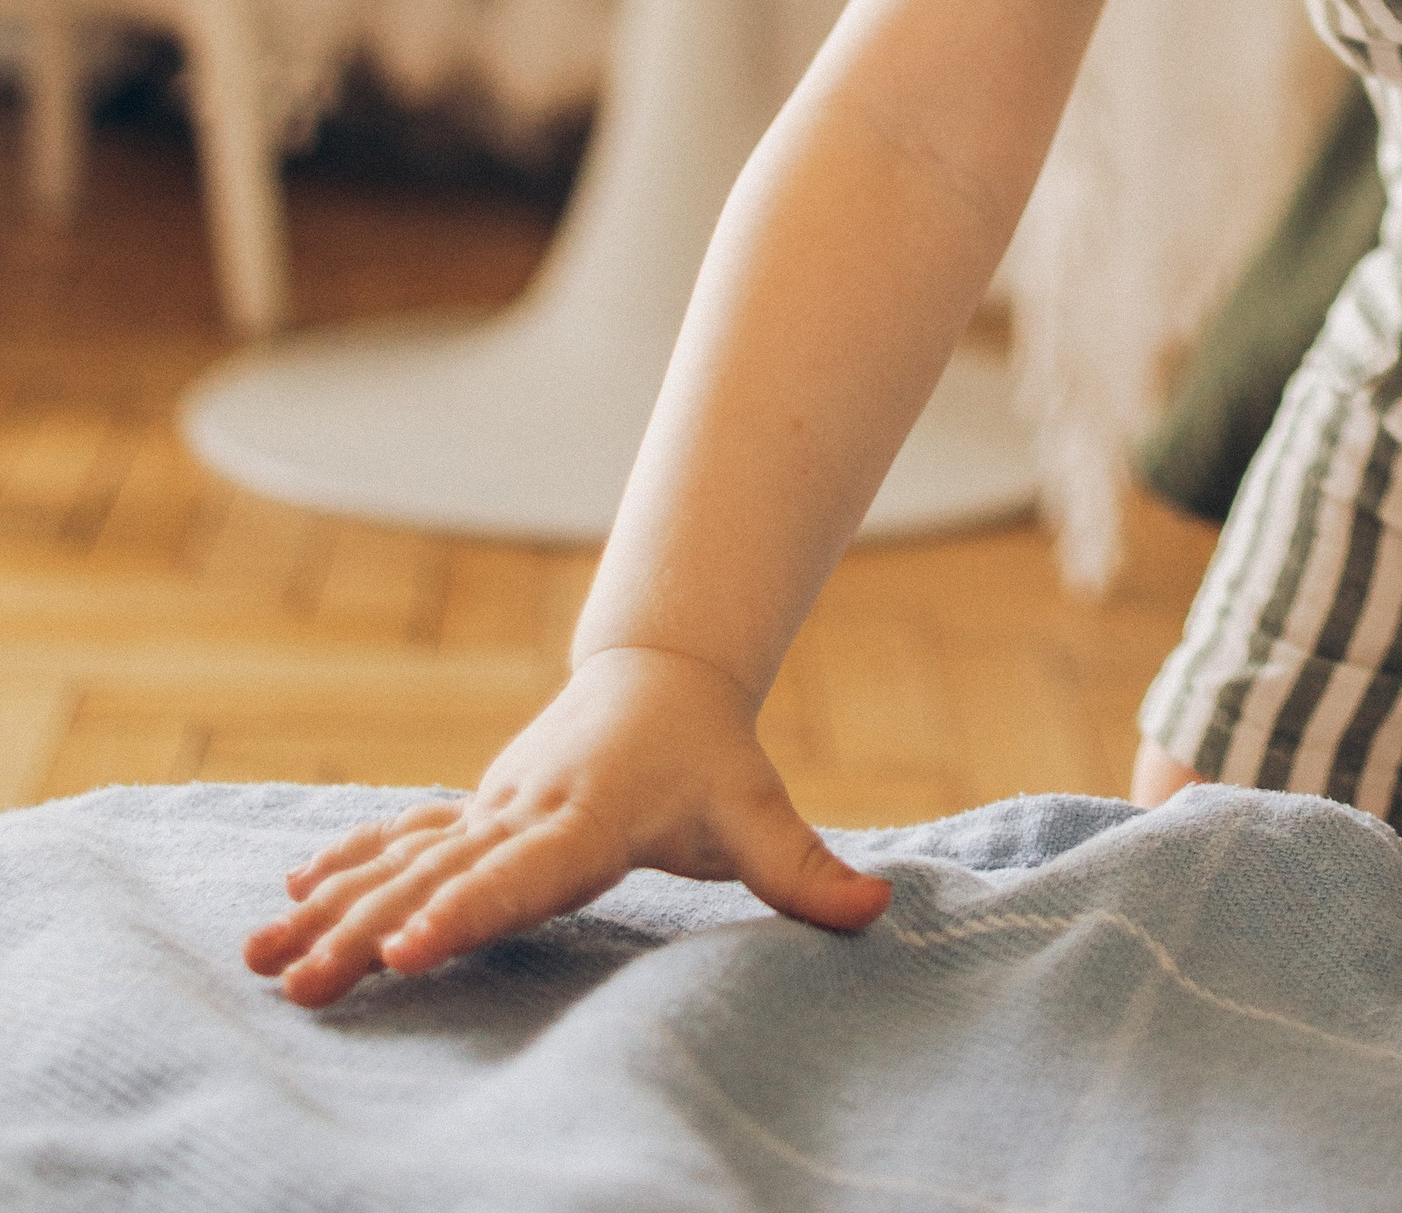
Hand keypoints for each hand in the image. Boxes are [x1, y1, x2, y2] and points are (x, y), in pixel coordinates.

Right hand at [241, 645, 888, 1006]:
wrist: (662, 673)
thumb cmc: (710, 756)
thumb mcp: (758, 809)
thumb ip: (806, 869)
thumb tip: (881, 909)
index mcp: (584, 820)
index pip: (520, 876)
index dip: (467, 912)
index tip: (409, 950)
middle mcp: (524, 814)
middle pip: (439, 879)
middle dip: (367, 931)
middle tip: (304, 983)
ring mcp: (490, 810)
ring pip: (402, 860)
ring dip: (334, 908)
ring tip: (266, 955)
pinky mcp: (477, 812)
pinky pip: (402, 841)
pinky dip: (347, 869)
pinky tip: (291, 900)